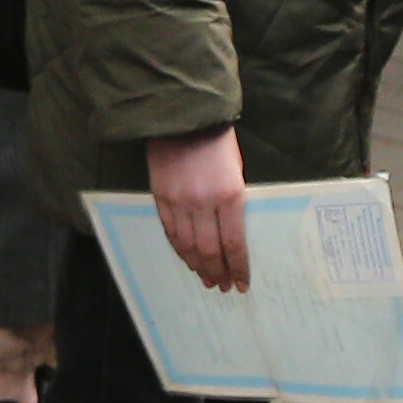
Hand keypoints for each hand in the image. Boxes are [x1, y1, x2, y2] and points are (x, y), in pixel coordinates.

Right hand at [144, 125, 250, 294]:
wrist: (183, 116)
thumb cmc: (218, 141)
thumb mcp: (237, 170)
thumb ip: (234, 202)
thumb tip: (233, 234)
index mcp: (230, 195)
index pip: (234, 243)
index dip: (238, 267)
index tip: (242, 283)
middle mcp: (203, 202)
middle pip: (210, 250)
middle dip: (219, 272)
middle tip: (223, 286)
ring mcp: (179, 201)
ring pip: (187, 246)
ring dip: (198, 266)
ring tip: (207, 279)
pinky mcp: (160, 197)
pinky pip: (170, 232)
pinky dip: (179, 250)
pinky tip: (188, 260)